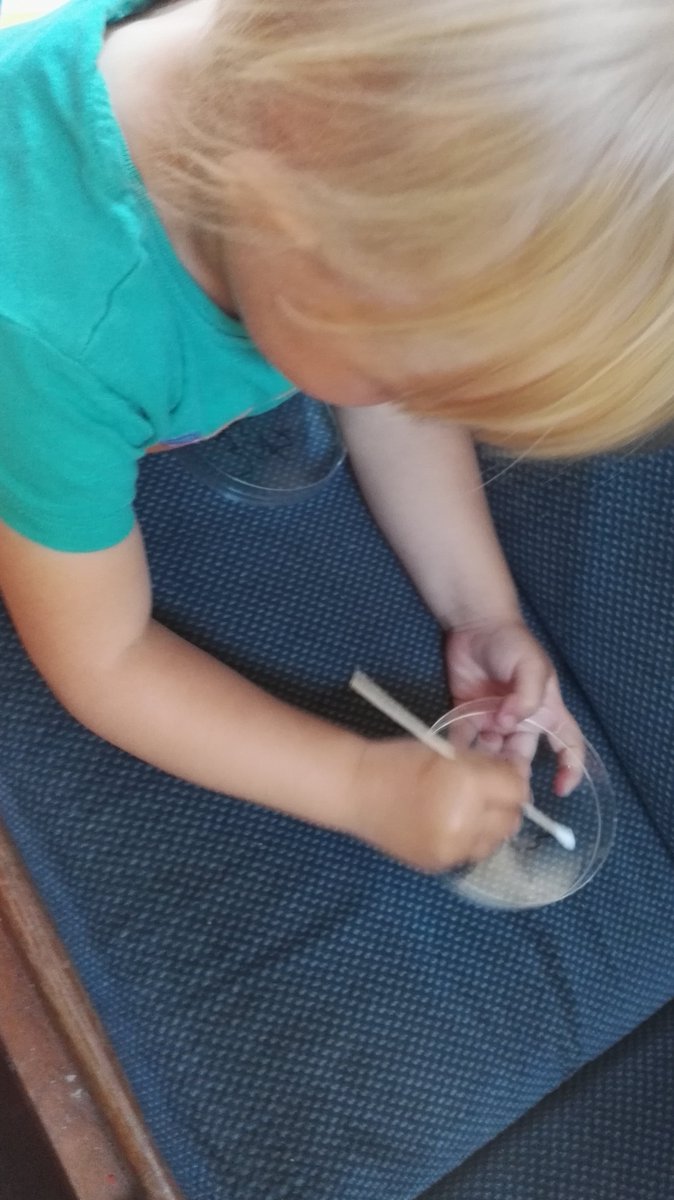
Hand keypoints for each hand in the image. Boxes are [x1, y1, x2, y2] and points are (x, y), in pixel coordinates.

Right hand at [350, 738, 526, 871]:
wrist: (356, 789)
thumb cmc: (400, 760)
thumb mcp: (449, 753)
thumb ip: (487, 765)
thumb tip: (519, 776)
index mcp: (468, 785)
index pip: (517, 791)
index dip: (515, 780)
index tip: (506, 774)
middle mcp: (466, 822)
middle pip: (511, 820)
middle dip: (506, 805)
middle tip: (488, 792)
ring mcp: (452, 849)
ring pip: (495, 842)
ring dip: (490, 826)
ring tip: (469, 810)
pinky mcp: (439, 865)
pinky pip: (470, 854)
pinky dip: (468, 840)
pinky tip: (451, 824)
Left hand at [445, 618, 583, 796]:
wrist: (474, 625)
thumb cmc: (512, 643)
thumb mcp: (531, 665)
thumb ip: (528, 697)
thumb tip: (510, 724)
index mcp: (546, 712)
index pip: (568, 745)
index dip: (570, 768)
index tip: (560, 789)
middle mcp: (521, 723)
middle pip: (521, 759)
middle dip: (513, 776)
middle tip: (502, 788)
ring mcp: (493, 721)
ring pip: (492, 755)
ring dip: (484, 765)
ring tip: (475, 772)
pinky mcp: (467, 716)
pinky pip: (464, 740)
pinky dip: (459, 750)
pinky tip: (453, 756)